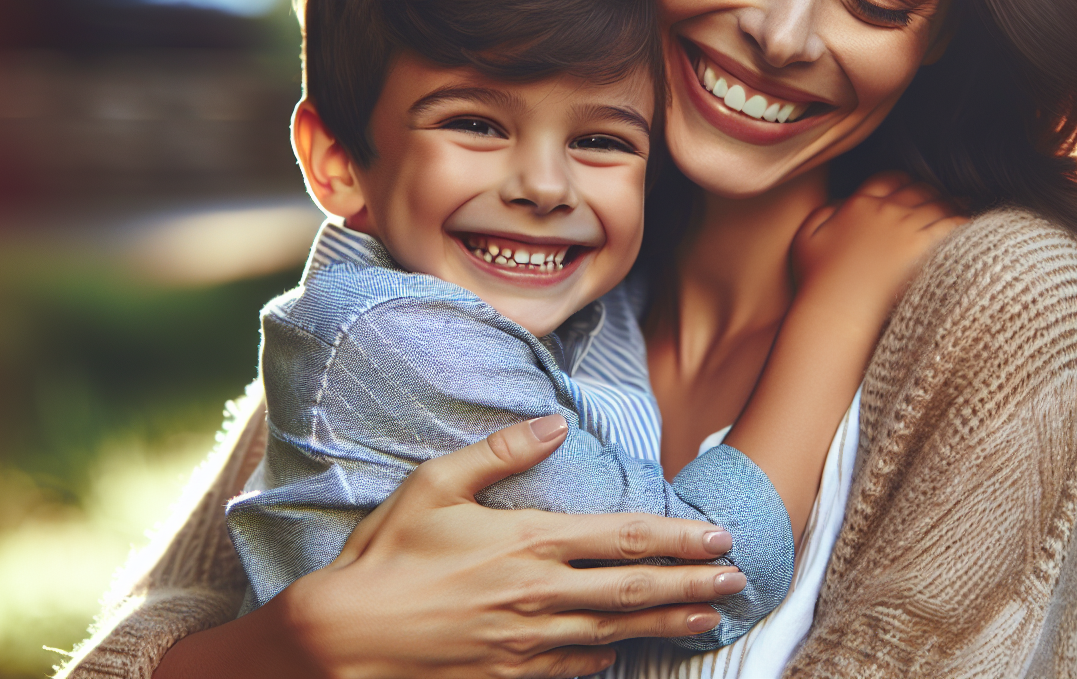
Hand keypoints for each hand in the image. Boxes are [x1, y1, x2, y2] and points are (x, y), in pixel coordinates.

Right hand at [155, 417, 744, 678]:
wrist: (340, 639)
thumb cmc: (384, 557)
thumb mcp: (434, 485)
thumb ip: (501, 451)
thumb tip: (556, 422)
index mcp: (530, 541)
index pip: (627, 538)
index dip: (681, 538)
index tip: (719, 537)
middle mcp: (540, 595)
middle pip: (638, 591)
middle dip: (694, 586)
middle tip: (737, 582)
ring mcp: (528, 644)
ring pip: (617, 634)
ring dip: (667, 626)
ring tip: (707, 620)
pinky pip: (576, 671)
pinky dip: (607, 660)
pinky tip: (626, 654)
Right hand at [791, 171, 966, 313]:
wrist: (836, 310)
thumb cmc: (816, 281)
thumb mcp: (805, 238)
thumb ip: (822, 213)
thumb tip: (839, 204)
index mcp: (858, 204)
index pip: (888, 179)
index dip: (905, 180)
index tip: (913, 187)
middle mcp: (884, 211)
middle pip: (918, 189)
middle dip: (933, 191)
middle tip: (945, 197)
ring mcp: (905, 228)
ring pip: (938, 204)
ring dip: (952, 204)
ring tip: (963, 207)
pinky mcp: (922, 248)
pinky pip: (951, 225)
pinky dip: (963, 222)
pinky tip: (971, 225)